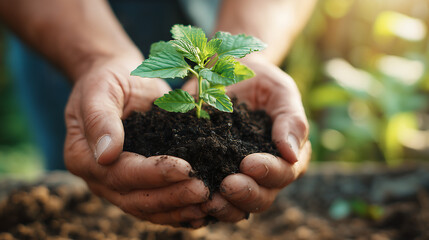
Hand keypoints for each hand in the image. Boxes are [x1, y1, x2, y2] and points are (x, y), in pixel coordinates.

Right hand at [64, 56, 209, 227]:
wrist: (119, 80)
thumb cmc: (107, 81)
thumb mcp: (99, 90)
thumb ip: (100, 119)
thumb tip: (106, 155)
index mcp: (83, 157)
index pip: (121, 174)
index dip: (154, 174)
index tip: (186, 168)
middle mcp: (101, 178)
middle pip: (137, 198)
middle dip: (172, 197)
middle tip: (203, 191)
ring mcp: (121, 184)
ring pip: (149, 207)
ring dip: (179, 208)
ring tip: (207, 204)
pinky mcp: (141, 182)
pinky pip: (158, 203)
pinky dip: (179, 209)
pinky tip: (202, 210)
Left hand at [182, 56, 310, 221]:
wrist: (224, 74)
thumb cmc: (259, 80)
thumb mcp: (280, 91)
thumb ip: (291, 120)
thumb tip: (292, 154)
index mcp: (287, 155)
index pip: (285, 172)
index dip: (270, 172)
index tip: (249, 164)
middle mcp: (266, 173)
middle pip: (263, 196)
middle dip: (247, 194)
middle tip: (227, 185)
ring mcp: (239, 177)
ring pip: (238, 205)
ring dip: (226, 207)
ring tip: (209, 200)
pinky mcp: (213, 176)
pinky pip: (212, 198)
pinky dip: (204, 204)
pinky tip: (194, 201)